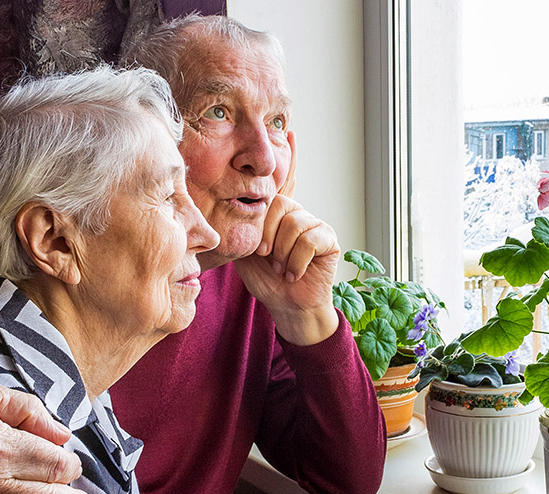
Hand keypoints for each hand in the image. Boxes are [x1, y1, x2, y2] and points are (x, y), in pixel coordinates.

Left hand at [234, 132, 340, 344]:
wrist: (287, 306)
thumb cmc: (266, 280)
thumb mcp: (245, 250)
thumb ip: (240, 227)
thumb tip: (219, 209)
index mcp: (278, 213)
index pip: (281, 183)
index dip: (288, 159)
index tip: (290, 133)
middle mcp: (297, 213)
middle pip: (278, 206)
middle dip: (267, 236)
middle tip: (267, 258)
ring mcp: (315, 224)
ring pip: (292, 224)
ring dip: (282, 254)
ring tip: (282, 268)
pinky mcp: (329, 239)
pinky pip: (308, 240)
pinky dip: (296, 261)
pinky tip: (295, 272)